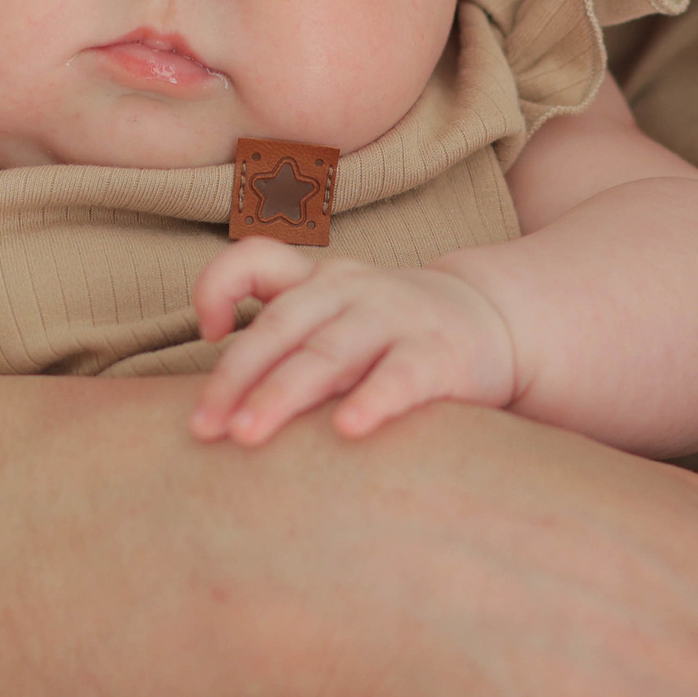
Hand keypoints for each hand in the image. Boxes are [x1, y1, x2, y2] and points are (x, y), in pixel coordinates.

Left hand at [190, 239, 517, 445]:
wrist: (494, 323)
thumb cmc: (391, 331)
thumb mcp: (334, 315)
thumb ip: (282, 341)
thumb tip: (213, 403)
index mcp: (318, 281)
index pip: (258, 261)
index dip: (221, 285)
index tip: (208, 331)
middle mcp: (351, 292)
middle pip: (281, 326)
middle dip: (236, 376)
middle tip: (203, 427)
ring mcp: (394, 319)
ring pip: (328, 353)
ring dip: (282, 394)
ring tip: (247, 436)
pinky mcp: (438, 355)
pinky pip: (401, 376)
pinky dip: (373, 400)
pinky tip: (347, 430)